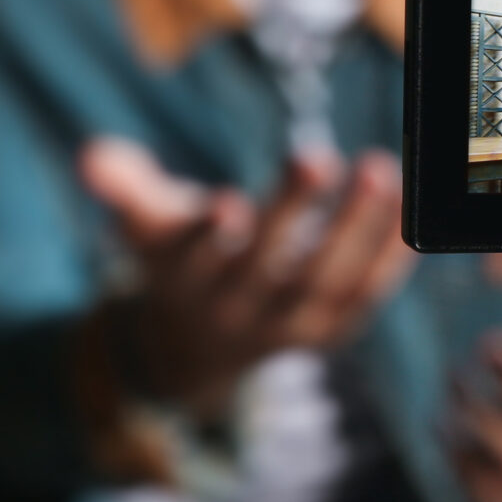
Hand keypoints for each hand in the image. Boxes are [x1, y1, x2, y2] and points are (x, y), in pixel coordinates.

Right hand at [79, 137, 413, 414]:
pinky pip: (363, 298)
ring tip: (381, 171)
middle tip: (320, 156)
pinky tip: (410, 211)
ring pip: (325, 284)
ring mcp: (286, 328)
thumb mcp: (142, 224)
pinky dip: (389, 259)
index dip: (209, 235)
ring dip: (357, 232)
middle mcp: (235, 310)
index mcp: (183, 280)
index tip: (227, 202)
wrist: (198, 345)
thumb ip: (123, 186)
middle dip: (292, 215)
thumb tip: (91, 155)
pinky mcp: (327, 333)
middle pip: (266, 268)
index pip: (194, 260)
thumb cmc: (175, 258)